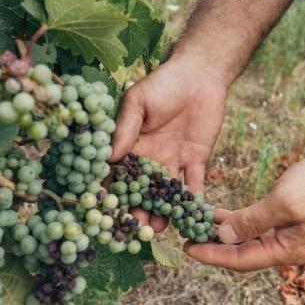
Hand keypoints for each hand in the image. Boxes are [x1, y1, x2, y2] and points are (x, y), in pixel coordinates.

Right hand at [111, 54, 228, 229]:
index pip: (120, 173)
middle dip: (138, 210)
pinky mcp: (197, 160)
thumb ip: (125, 128)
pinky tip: (191, 217)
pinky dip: (195, 201)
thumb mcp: (138, 102)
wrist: (199, 75)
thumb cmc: (162, 83)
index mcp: (133, 146)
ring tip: (157, 230)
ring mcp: (174, 161)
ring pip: (166, 193)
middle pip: (143, 190)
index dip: (113, 191)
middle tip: (133, 229)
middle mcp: (151, 158)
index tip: (106, 210)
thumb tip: (109, 156)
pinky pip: (195, 184)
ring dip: (162, 212)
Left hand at [185, 144, 304, 271]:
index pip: (241, 260)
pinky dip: (237, 220)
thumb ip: (253, 221)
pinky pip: (256, 226)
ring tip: (195, 224)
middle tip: (185, 236)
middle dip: (213, 246)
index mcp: (287, 251)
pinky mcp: (290, 219)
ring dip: (223, 233)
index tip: (187, 248)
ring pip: (247, 239)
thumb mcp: (284, 202)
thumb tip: (224, 236)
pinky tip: (218, 213)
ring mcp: (289, 234)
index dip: (212, 256)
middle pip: (242, 254)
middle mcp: (287, 248)